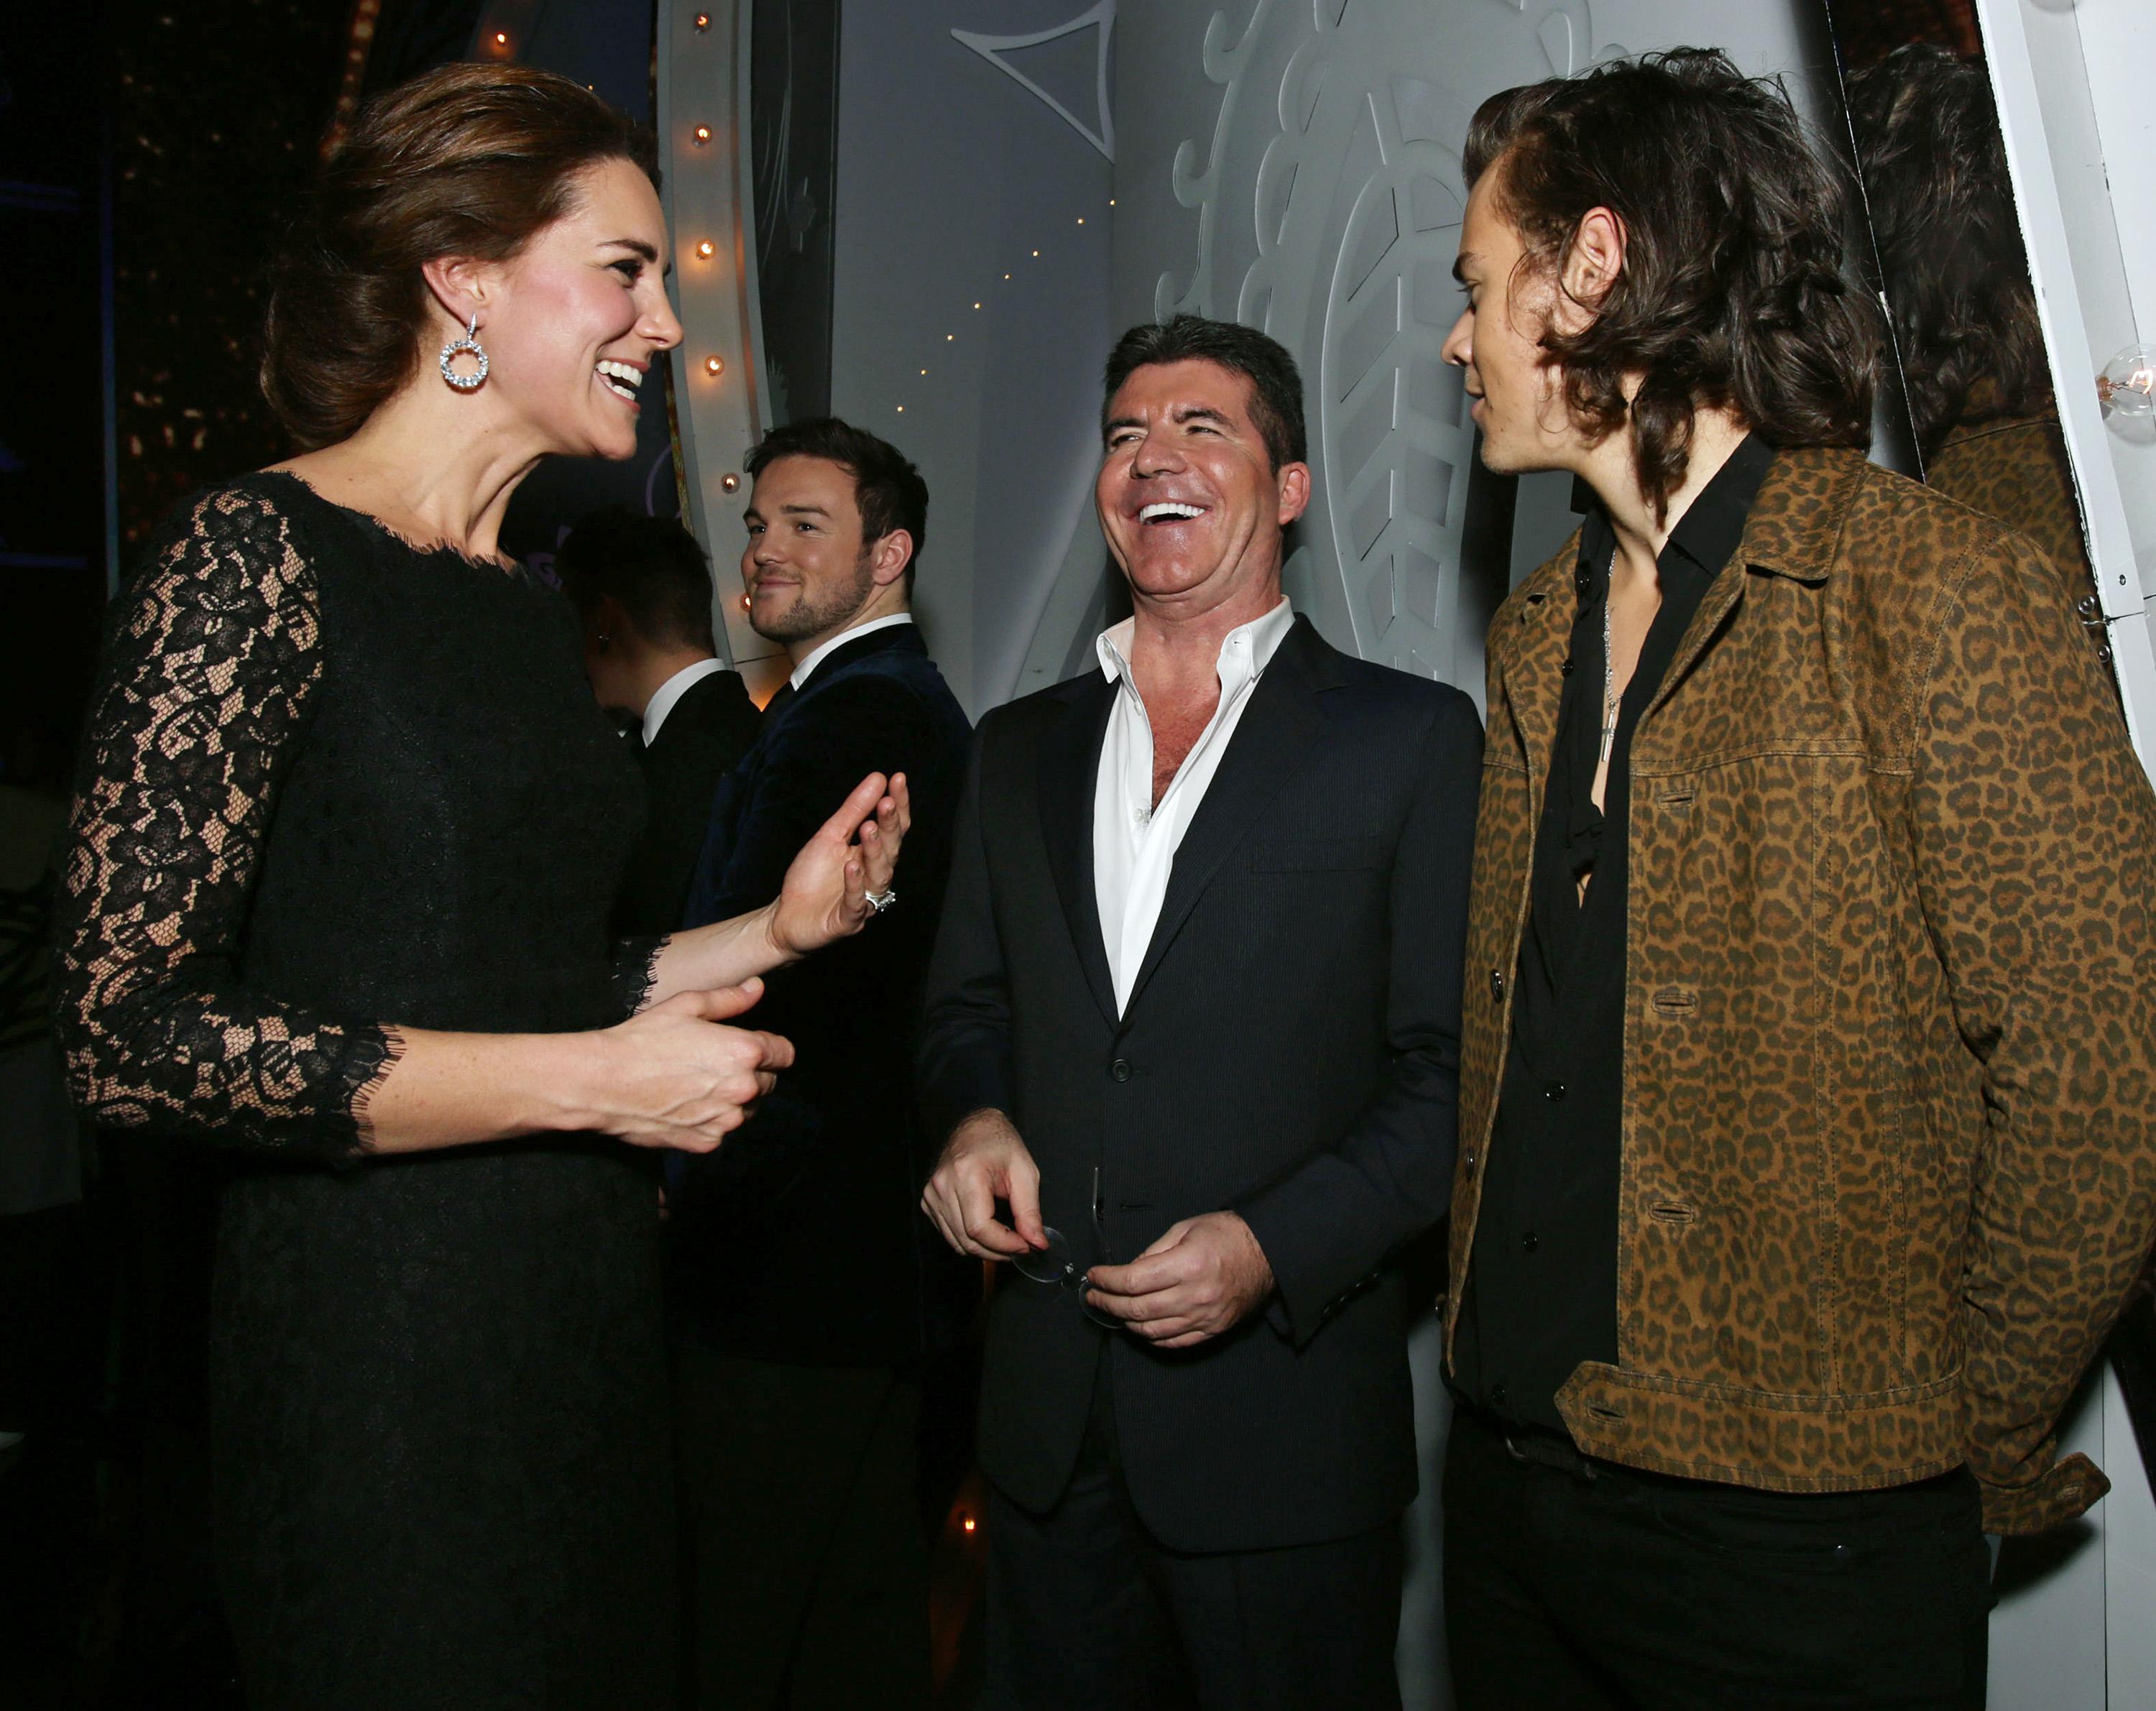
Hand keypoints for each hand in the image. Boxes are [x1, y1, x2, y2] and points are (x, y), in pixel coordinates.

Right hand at [586, 981, 793, 1151]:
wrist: (603, 1083)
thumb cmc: (642, 1040)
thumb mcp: (687, 1006)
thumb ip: (730, 999)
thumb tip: (758, 988)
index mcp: (744, 1052)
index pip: (784, 1054)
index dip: (771, 1049)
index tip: (756, 1048)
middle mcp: (743, 1089)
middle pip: (768, 1083)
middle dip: (751, 1073)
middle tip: (715, 1064)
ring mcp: (725, 1120)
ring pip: (747, 1109)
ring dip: (734, 1099)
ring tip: (698, 1084)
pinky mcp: (706, 1142)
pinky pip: (722, 1130)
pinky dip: (711, 1120)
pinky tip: (686, 1104)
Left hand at [768, 772, 910, 958]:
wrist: (786, 916)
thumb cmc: (811, 877)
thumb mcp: (829, 836)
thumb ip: (854, 810)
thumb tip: (877, 778)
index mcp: (872, 855)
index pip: (893, 828)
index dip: (898, 805)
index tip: (898, 779)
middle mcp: (874, 877)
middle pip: (890, 850)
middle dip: (890, 826)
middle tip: (887, 803)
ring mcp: (863, 901)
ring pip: (879, 876)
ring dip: (874, 851)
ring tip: (868, 828)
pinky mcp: (846, 921)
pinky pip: (856, 904)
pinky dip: (855, 885)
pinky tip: (851, 866)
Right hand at [921, 1109, 1046, 1260]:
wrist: (976, 1127)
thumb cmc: (1002, 1145)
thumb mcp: (1025, 1173)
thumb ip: (1030, 1212)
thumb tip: (1037, 1243)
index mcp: (966, 1174)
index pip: (980, 1228)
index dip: (1004, 1244)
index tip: (1026, 1246)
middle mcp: (942, 1186)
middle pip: (968, 1239)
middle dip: (998, 1251)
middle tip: (1022, 1246)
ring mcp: (932, 1194)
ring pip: (958, 1242)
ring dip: (985, 1249)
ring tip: (1007, 1240)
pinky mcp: (928, 1202)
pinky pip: (949, 1234)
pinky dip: (970, 1240)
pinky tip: (988, 1231)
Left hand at [1085, 1212, 1273, 1348]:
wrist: (1268, 1253)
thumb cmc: (1226, 1234)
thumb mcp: (1186, 1228)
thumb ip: (1154, 1251)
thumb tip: (1129, 1271)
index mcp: (1186, 1265)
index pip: (1133, 1280)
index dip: (1107, 1281)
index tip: (1094, 1277)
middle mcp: (1194, 1295)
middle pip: (1138, 1310)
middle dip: (1108, 1304)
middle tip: (1094, 1297)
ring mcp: (1204, 1317)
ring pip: (1152, 1330)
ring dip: (1126, 1323)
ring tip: (1113, 1311)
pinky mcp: (1213, 1329)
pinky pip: (1174, 1342)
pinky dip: (1151, 1337)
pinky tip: (1139, 1327)